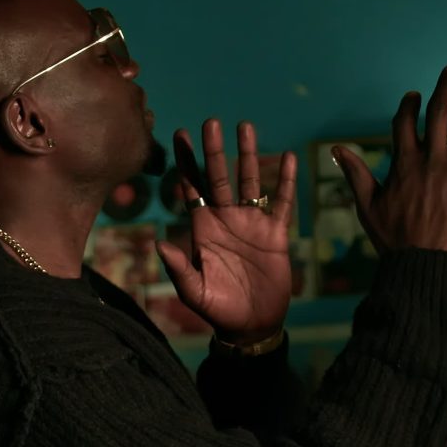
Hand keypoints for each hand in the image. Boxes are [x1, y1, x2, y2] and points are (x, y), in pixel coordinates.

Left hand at [156, 119, 296, 344]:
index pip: (191, 188)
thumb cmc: (218, 309)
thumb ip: (179, 268)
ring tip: (245, 126)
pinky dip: (285, 181)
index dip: (185, 163)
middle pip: (218, 177)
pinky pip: (283, 202)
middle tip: (211, 122)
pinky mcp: (275, 234)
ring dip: (247, 155)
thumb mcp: (194, 292)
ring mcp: (251, 224)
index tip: (179, 134)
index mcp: (202, 229)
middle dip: (214, 150)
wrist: (251, 324)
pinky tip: (287, 157)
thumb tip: (159, 243)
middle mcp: (225, 219)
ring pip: (249, 181)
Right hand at [333, 64, 446, 265]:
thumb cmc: (394, 238)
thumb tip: (336, 149)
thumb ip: (355, 173)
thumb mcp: (367, 206)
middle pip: (438, 111)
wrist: (425, 264)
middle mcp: (431, 159)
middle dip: (446, 86)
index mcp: (403, 164)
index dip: (409, 105)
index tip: (414, 96)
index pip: (405, 122)